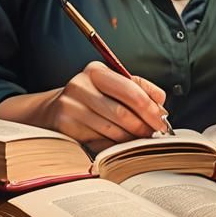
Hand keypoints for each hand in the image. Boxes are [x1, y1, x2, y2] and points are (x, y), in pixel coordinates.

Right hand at [42, 61, 168, 152]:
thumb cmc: (90, 97)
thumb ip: (136, 88)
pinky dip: (114, 146)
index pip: (130, 89)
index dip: (150, 107)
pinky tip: (121, 145)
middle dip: (143, 125)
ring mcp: (71, 107)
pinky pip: (98, 142)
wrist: (52, 110)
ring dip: (131, 138)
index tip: (163, 119)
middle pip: (122, 112)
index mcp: (95, 70)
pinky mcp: (65, 127)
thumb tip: (160, 101)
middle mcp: (80, 85)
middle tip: (156, 133)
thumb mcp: (110, 84)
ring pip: (111, 129)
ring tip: (141, 139)